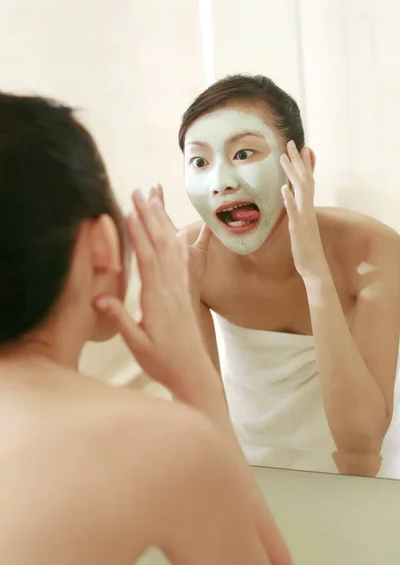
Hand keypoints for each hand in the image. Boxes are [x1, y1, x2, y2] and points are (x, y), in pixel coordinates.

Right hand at [94, 190, 214, 390]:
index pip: (147, 259)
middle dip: (150, 216)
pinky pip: (182, 260)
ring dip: (163, 221)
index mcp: (158, 299)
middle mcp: (172, 288)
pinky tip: (175, 229)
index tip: (130, 210)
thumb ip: (120, 320)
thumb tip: (99, 299)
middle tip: (140, 191)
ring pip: (172, 248)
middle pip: (161, 245)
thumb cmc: (163, 362)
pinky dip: (177, 239)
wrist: (193, 373)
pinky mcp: (184, 291)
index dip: (139, 233)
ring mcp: (180, 288)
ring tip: (155, 199)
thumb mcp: (138, 346)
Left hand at [280, 141, 328, 281]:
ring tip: (283, 158)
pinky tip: (284, 189)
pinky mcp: (299, 229)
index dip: (303, 164)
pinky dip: (290, 200)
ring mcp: (305, 218)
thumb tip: (290, 193)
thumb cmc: (305, 246)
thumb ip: (296, 208)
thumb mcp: (299, 224)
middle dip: (297, 161)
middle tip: (290, 143)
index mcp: (307, 207)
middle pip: (305, 180)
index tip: (300, 147)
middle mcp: (308, 209)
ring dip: (292, 173)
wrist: (313, 266)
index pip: (307, 181)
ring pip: (301, 191)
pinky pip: (295, 212)